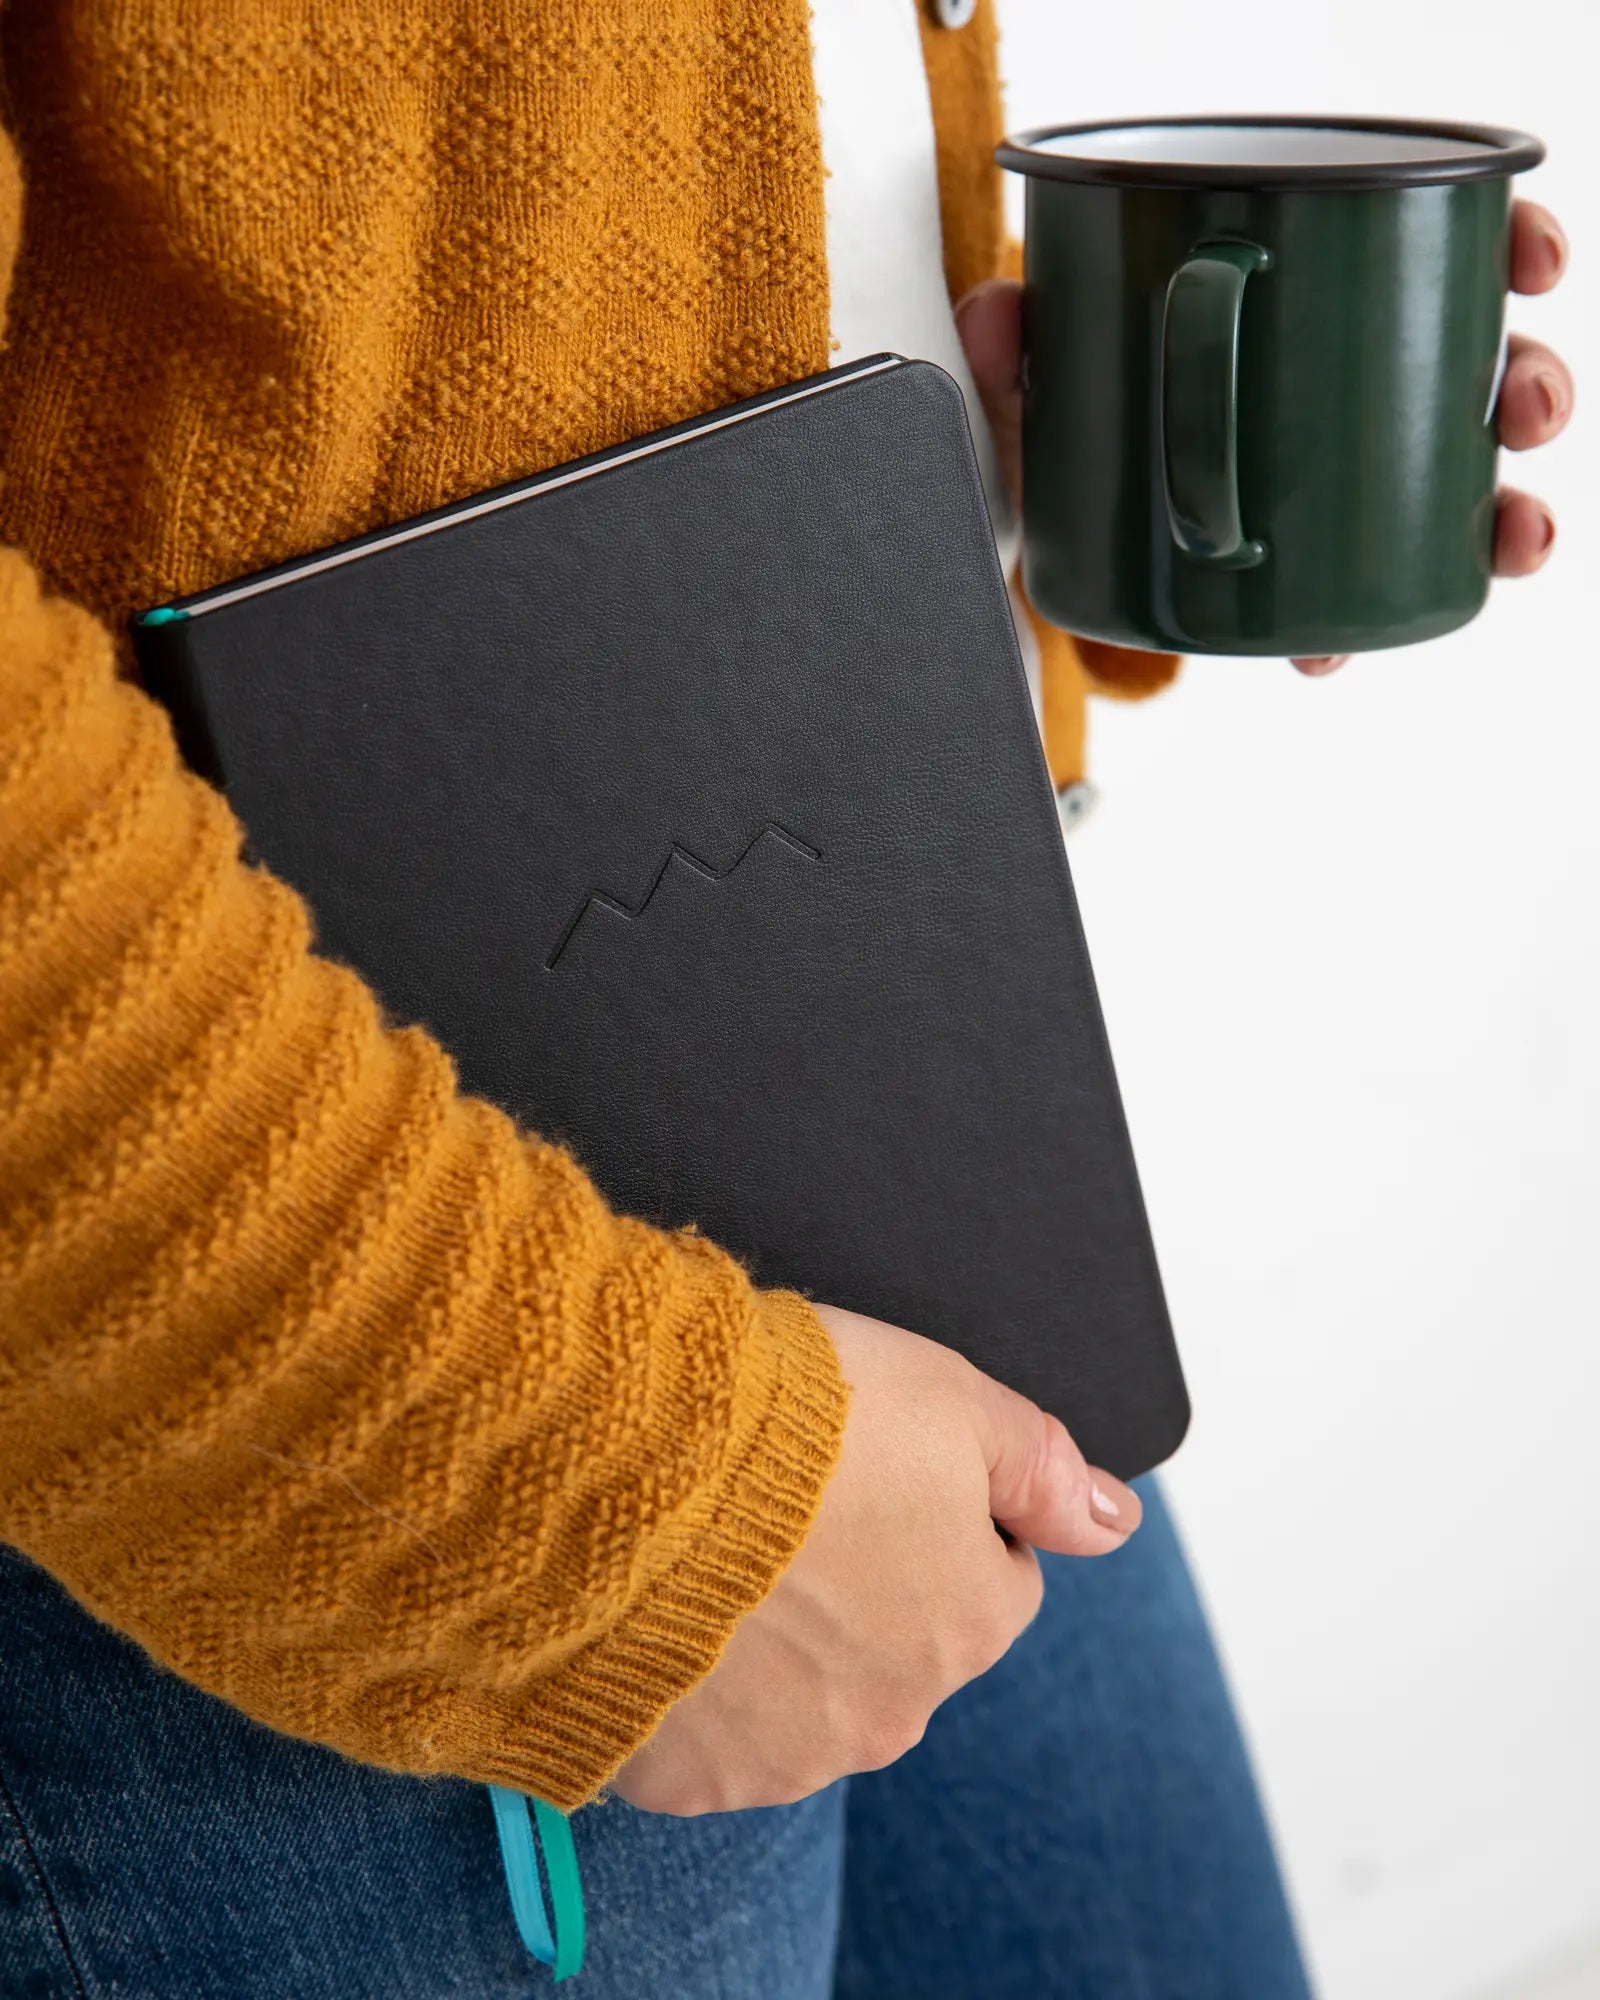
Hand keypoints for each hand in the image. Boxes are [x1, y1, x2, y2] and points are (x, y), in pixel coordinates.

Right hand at [613, 1303, 1139, 1814]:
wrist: (631, 1464)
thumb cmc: (791, 1418)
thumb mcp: (949, 1395)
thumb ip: (1042, 1466)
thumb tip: (1113, 1522)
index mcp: (972, 1620)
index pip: (992, 1573)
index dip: (934, 1508)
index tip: (869, 1467)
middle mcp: (896, 1712)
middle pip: (898, 1643)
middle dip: (858, 1583)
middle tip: (786, 1502)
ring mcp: (788, 1756)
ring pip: (804, 1694)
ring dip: (775, 1641)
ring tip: (714, 1548)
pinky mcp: (688, 1777)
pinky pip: (706, 1733)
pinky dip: (692, 1682)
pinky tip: (662, 1608)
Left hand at [955, 200, 1573, 677]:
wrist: (1012, 542)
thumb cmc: (1046, 437)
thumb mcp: (1023, 384)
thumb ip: (1007, 347)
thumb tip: (999, 312)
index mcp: (1301, 313)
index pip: (1431, 253)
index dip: (1505, 246)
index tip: (1529, 258)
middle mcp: (1332, 397)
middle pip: (1472, 372)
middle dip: (1526, 387)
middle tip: (1525, 406)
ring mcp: (1328, 491)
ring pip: (1456, 487)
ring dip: (1509, 509)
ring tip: (1511, 530)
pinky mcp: (1292, 580)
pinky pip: (1360, 600)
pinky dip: (1355, 633)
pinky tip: (1339, 652)